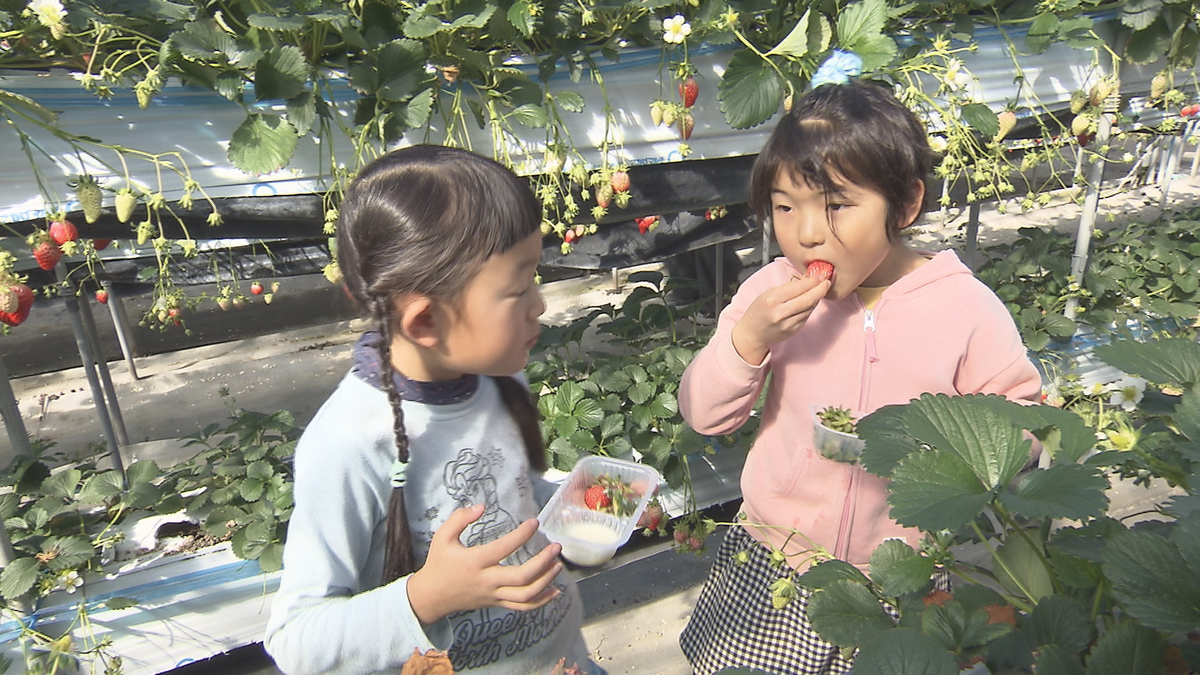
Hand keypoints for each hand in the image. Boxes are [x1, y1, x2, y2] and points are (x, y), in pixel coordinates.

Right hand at [406, 504, 563, 623]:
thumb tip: (481, 507)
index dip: (521, 535)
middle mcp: (486, 581)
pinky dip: (541, 601)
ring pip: (526, 594)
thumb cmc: (439, 563)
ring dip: (546, 580)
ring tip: (558, 564)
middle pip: (521, 577)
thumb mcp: (442, 536)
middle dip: (543, 562)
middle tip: (555, 547)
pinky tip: (555, 591)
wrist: (431, 596)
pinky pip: (522, 606)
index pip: (503, 548)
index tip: (534, 523)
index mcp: (474, 562)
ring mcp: (493, 595)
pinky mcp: (496, 603)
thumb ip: (460, 518)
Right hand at [731, 275, 828, 364]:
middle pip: (808, 299)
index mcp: (772, 299)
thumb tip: (808, 277)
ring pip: (810, 308)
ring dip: (817, 298)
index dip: (813, 281)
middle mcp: (780, 313)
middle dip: (821, 289)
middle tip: (827, 282)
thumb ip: (788, 287)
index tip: (821, 275)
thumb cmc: (758, 310)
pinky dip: (810, 307)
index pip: (798, 288)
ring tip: (820, 289)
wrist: (752, 333)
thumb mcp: (768, 293)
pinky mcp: (793, 331)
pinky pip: (806, 316)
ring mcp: (788, 324)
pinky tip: (810, 301)